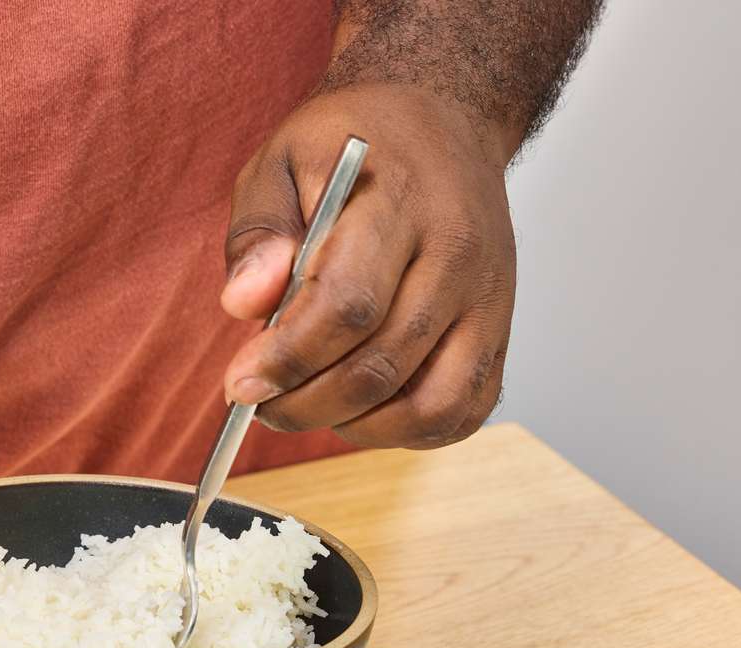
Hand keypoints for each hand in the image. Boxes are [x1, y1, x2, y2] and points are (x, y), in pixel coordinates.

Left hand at [222, 82, 516, 448]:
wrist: (440, 121)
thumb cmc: (353, 149)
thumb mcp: (282, 161)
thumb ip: (259, 231)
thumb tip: (243, 304)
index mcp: (402, 202)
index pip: (348, 303)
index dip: (288, 358)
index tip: (240, 384)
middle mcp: (458, 255)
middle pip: (382, 364)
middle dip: (305, 402)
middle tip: (258, 402)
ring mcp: (488, 300)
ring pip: (428, 404)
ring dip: (354, 426)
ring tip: (306, 405)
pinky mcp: (500, 332)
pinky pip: (460, 411)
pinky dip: (404, 432)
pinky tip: (359, 410)